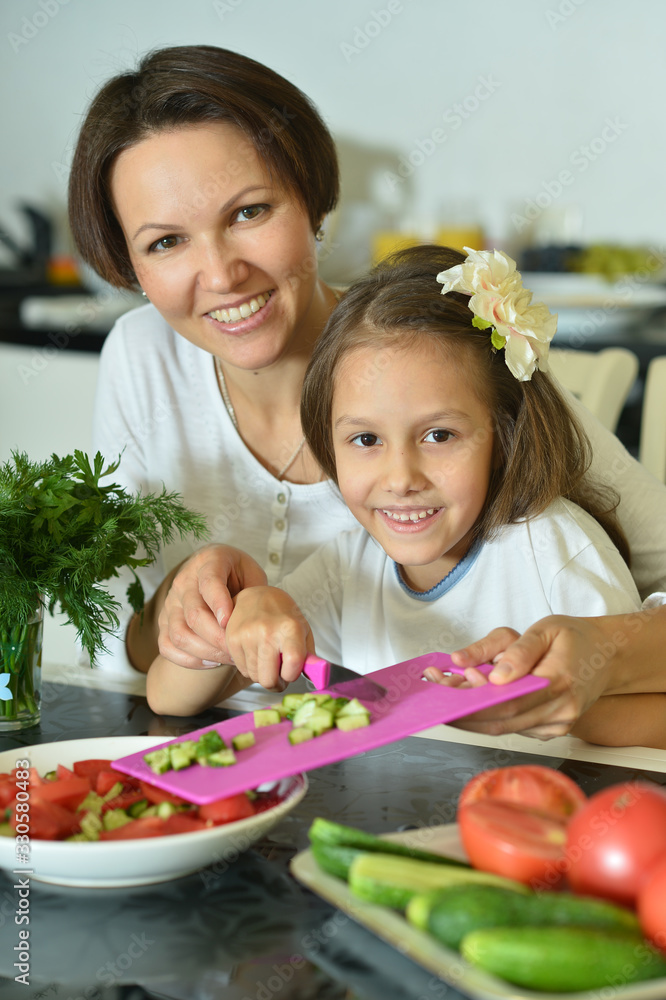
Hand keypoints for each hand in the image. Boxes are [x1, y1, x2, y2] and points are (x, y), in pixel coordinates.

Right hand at [157, 544, 266, 668]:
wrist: (218, 575)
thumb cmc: (240, 577)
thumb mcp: (252, 575)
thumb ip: (253, 594)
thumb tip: (255, 623)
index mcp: (209, 561)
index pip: (209, 581)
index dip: (219, 603)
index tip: (230, 622)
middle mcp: (184, 580)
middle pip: (194, 614)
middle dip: (218, 638)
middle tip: (239, 649)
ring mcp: (171, 602)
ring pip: (180, 633)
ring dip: (206, 652)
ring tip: (229, 658)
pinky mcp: (164, 621)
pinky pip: (167, 646)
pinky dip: (189, 659)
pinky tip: (213, 662)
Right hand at [226, 586, 313, 690]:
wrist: (256, 596)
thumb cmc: (283, 614)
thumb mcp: (303, 630)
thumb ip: (309, 656)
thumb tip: (317, 677)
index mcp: (290, 628)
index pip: (292, 665)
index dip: (292, 675)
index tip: (291, 672)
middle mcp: (267, 631)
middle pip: (269, 680)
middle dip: (276, 683)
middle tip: (279, 674)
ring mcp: (247, 636)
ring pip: (255, 677)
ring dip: (263, 674)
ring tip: (268, 659)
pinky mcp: (232, 639)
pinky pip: (242, 670)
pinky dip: (251, 668)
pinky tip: (256, 654)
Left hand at [424, 616, 612, 739]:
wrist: (606, 656)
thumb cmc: (573, 639)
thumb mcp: (544, 629)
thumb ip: (516, 650)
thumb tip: (489, 673)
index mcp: (560, 681)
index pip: (508, 701)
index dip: (473, 699)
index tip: (444, 689)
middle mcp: (561, 710)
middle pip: (501, 720)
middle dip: (463, 709)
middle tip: (434, 690)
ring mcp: (557, 725)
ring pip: (504, 727)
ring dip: (470, 714)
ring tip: (444, 691)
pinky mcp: (550, 731)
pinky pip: (513, 727)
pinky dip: (488, 716)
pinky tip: (469, 699)